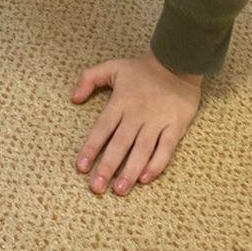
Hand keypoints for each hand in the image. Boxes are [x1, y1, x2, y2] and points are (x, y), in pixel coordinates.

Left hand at [71, 51, 202, 196]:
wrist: (178, 61)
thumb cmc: (142, 69)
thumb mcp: (113, 67)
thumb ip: (89, 78)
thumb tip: (74, 98)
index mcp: (121, 101)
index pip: (102, 128)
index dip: (91, 147)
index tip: (81, 167)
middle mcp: (137, 114)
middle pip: (120, 144)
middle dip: (107, 166)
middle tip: (96, 188)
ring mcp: (157, 121)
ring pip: (141, 150)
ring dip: (130, 171)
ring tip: (119, 189)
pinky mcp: (175, 126)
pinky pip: (166, 149)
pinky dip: (156, 164)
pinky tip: (145, 178)